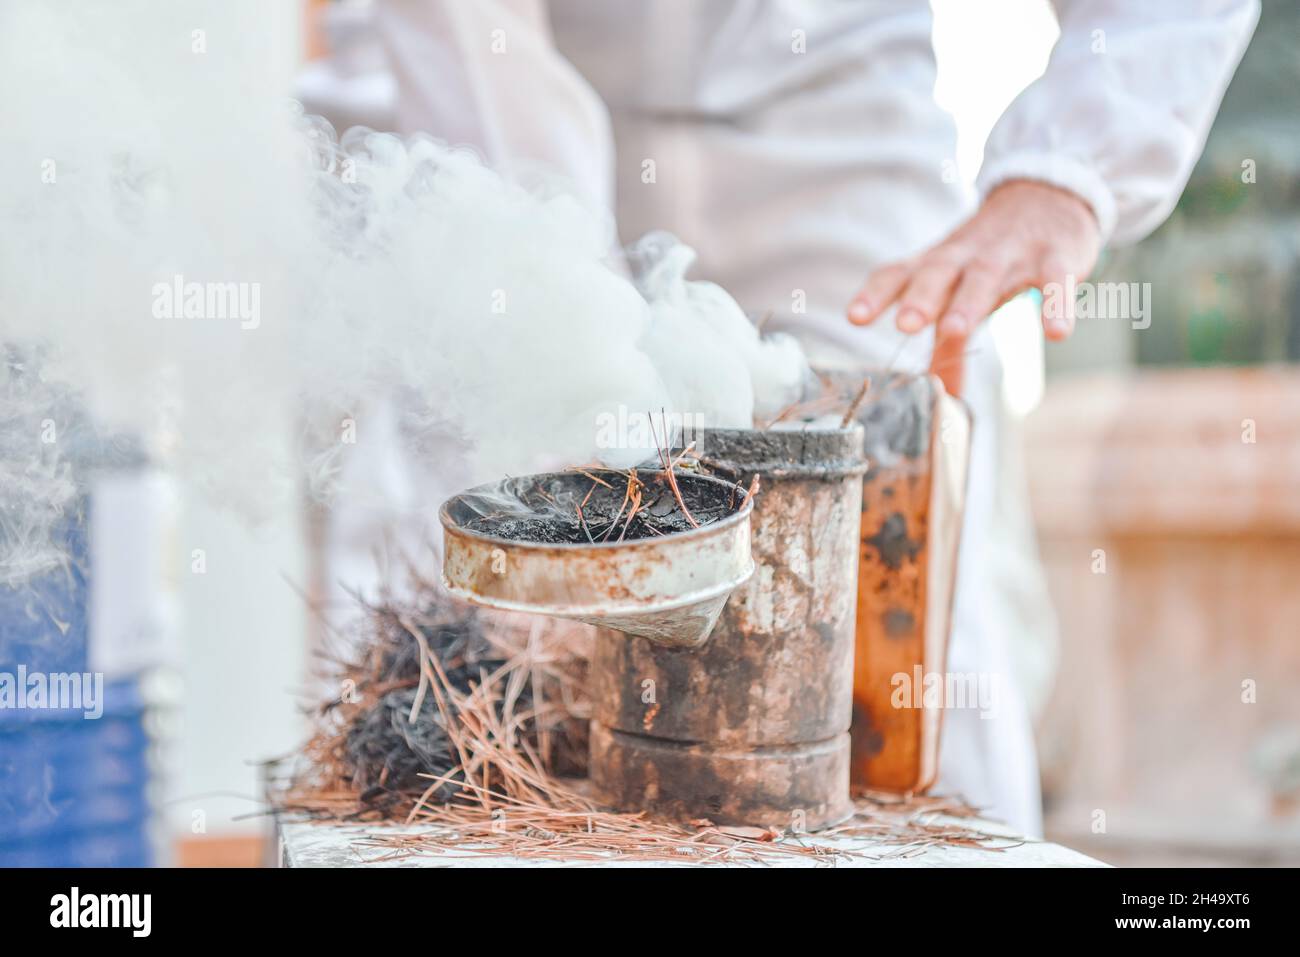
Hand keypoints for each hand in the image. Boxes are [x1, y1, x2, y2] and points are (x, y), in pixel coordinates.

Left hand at [846, 179, 1100, 395]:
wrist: (1049, 194)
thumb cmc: (991, 256)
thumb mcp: (962, 290)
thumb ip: (947, 344)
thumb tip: (938, 395)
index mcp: (937, 263)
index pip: (899, 274)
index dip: (876, 294)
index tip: (855, 317)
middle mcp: (967, 256)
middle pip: (938, 273)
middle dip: (921, 298)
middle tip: (905, 325)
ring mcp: (1011, 255)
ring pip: (986, 276)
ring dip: (969, 302)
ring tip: (954, 329)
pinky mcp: (1056, 257)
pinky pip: (1055, 281)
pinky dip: (1055, 304)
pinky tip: (1055, 333)